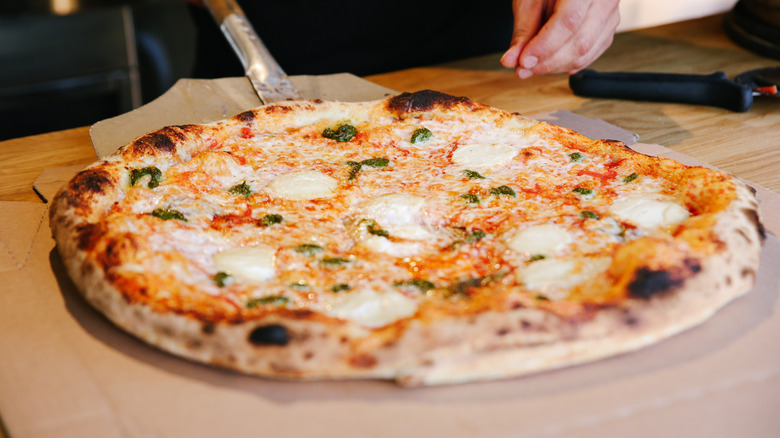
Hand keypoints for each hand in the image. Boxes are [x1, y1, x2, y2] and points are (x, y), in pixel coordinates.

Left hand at [500, 0, 619, 78]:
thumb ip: (523, 30)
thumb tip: (513, 60)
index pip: (569, 21)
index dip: (545, 46)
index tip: (524, 61)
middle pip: (580, 42)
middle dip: (548, 62)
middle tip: (523, 68)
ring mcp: (610, 15)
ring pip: (586, 53)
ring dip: (555, 66)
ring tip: (531, 67)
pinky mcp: (607, 29)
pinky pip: (589, 55)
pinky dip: (566, 64)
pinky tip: (547, 63)